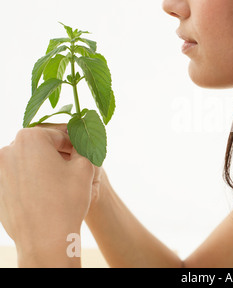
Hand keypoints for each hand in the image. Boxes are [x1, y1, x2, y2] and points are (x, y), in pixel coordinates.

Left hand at [0, 126, 94, 261]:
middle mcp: (8, 150)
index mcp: (30, 138)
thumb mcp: (85, 167)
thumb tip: (80, 139)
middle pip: (40, 145)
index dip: (75, 142)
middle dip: (58, 153)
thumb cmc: (67, 201)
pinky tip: (47, 193)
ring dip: (45, 166)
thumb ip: (82, 146)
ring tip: (61, 182)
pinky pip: (19, 177)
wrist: (45, 240)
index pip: (58, 133)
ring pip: (29, 161)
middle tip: (74, 166)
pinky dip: (33, 180)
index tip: (84, 153)